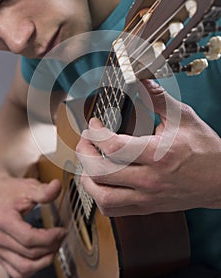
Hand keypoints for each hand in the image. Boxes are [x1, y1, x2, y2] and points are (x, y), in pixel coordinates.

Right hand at [0, 175, 64, 277]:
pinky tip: (42, 257)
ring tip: (54, 247)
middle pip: (29, 253)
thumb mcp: (29, 187)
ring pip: (24, 268)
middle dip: (51, 247)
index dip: (50, 237)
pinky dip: (32, 269)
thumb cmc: (11, 192)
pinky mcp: (1, 256)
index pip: (29, 238)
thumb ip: (44, 191)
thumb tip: (57, 186)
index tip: (62, 230)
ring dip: (44, 261)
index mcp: (4, 220)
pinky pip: (17, 272)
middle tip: (62, 236)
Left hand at [76, 79, 220, 216]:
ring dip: (87, 179)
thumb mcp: (184, 118)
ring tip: (87, 162)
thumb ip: (159, 98)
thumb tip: (142, 81)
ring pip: (103, 197)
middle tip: (86, 140)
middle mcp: (150, 179)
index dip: (96, 133)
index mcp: (158, 155)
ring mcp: (147, 197)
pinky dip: (99, 197)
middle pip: (101, 172)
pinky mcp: (147, 207)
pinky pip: (114, 211)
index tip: (94, 124)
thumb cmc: (205, 150)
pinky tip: (100, 183)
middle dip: (84, 152)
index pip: (114, 147)